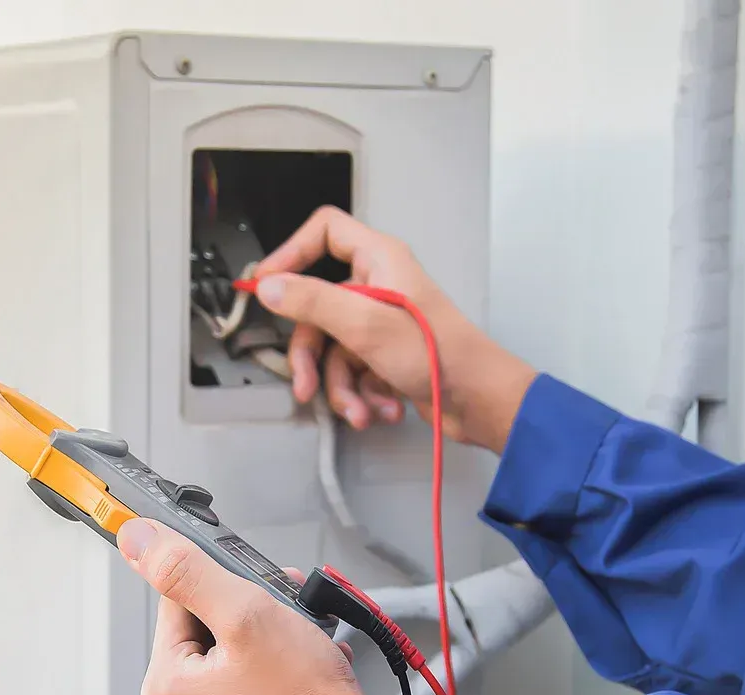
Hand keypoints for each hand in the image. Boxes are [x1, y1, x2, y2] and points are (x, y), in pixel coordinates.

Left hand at [118, 517, 398, 694]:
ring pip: (230, 688)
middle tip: (292, 627)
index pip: (179, 612)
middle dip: (251, 630)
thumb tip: (137, 540)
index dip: (226, 594)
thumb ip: (187, 571)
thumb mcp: (247, 614)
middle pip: (205, 652)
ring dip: (267, 665)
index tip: (260, 596)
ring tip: (306, 663)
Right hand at [253, 207, 536, 452]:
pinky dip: (361, 395)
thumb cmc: (435, 354)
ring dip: (341, 388)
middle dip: (313, 357)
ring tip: (359, 411)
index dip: (290, 253)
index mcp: (378, 261)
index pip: (324, 232)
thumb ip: (312, 302)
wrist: (479, 400)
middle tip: (306, 386)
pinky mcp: (386, 354)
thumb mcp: (364, 325)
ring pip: (332, 349)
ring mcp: (381, 322)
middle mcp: (377, 285)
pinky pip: (353, 370)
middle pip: (317, 309)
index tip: (265, 285)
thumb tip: (268, 286)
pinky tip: (379, 410)